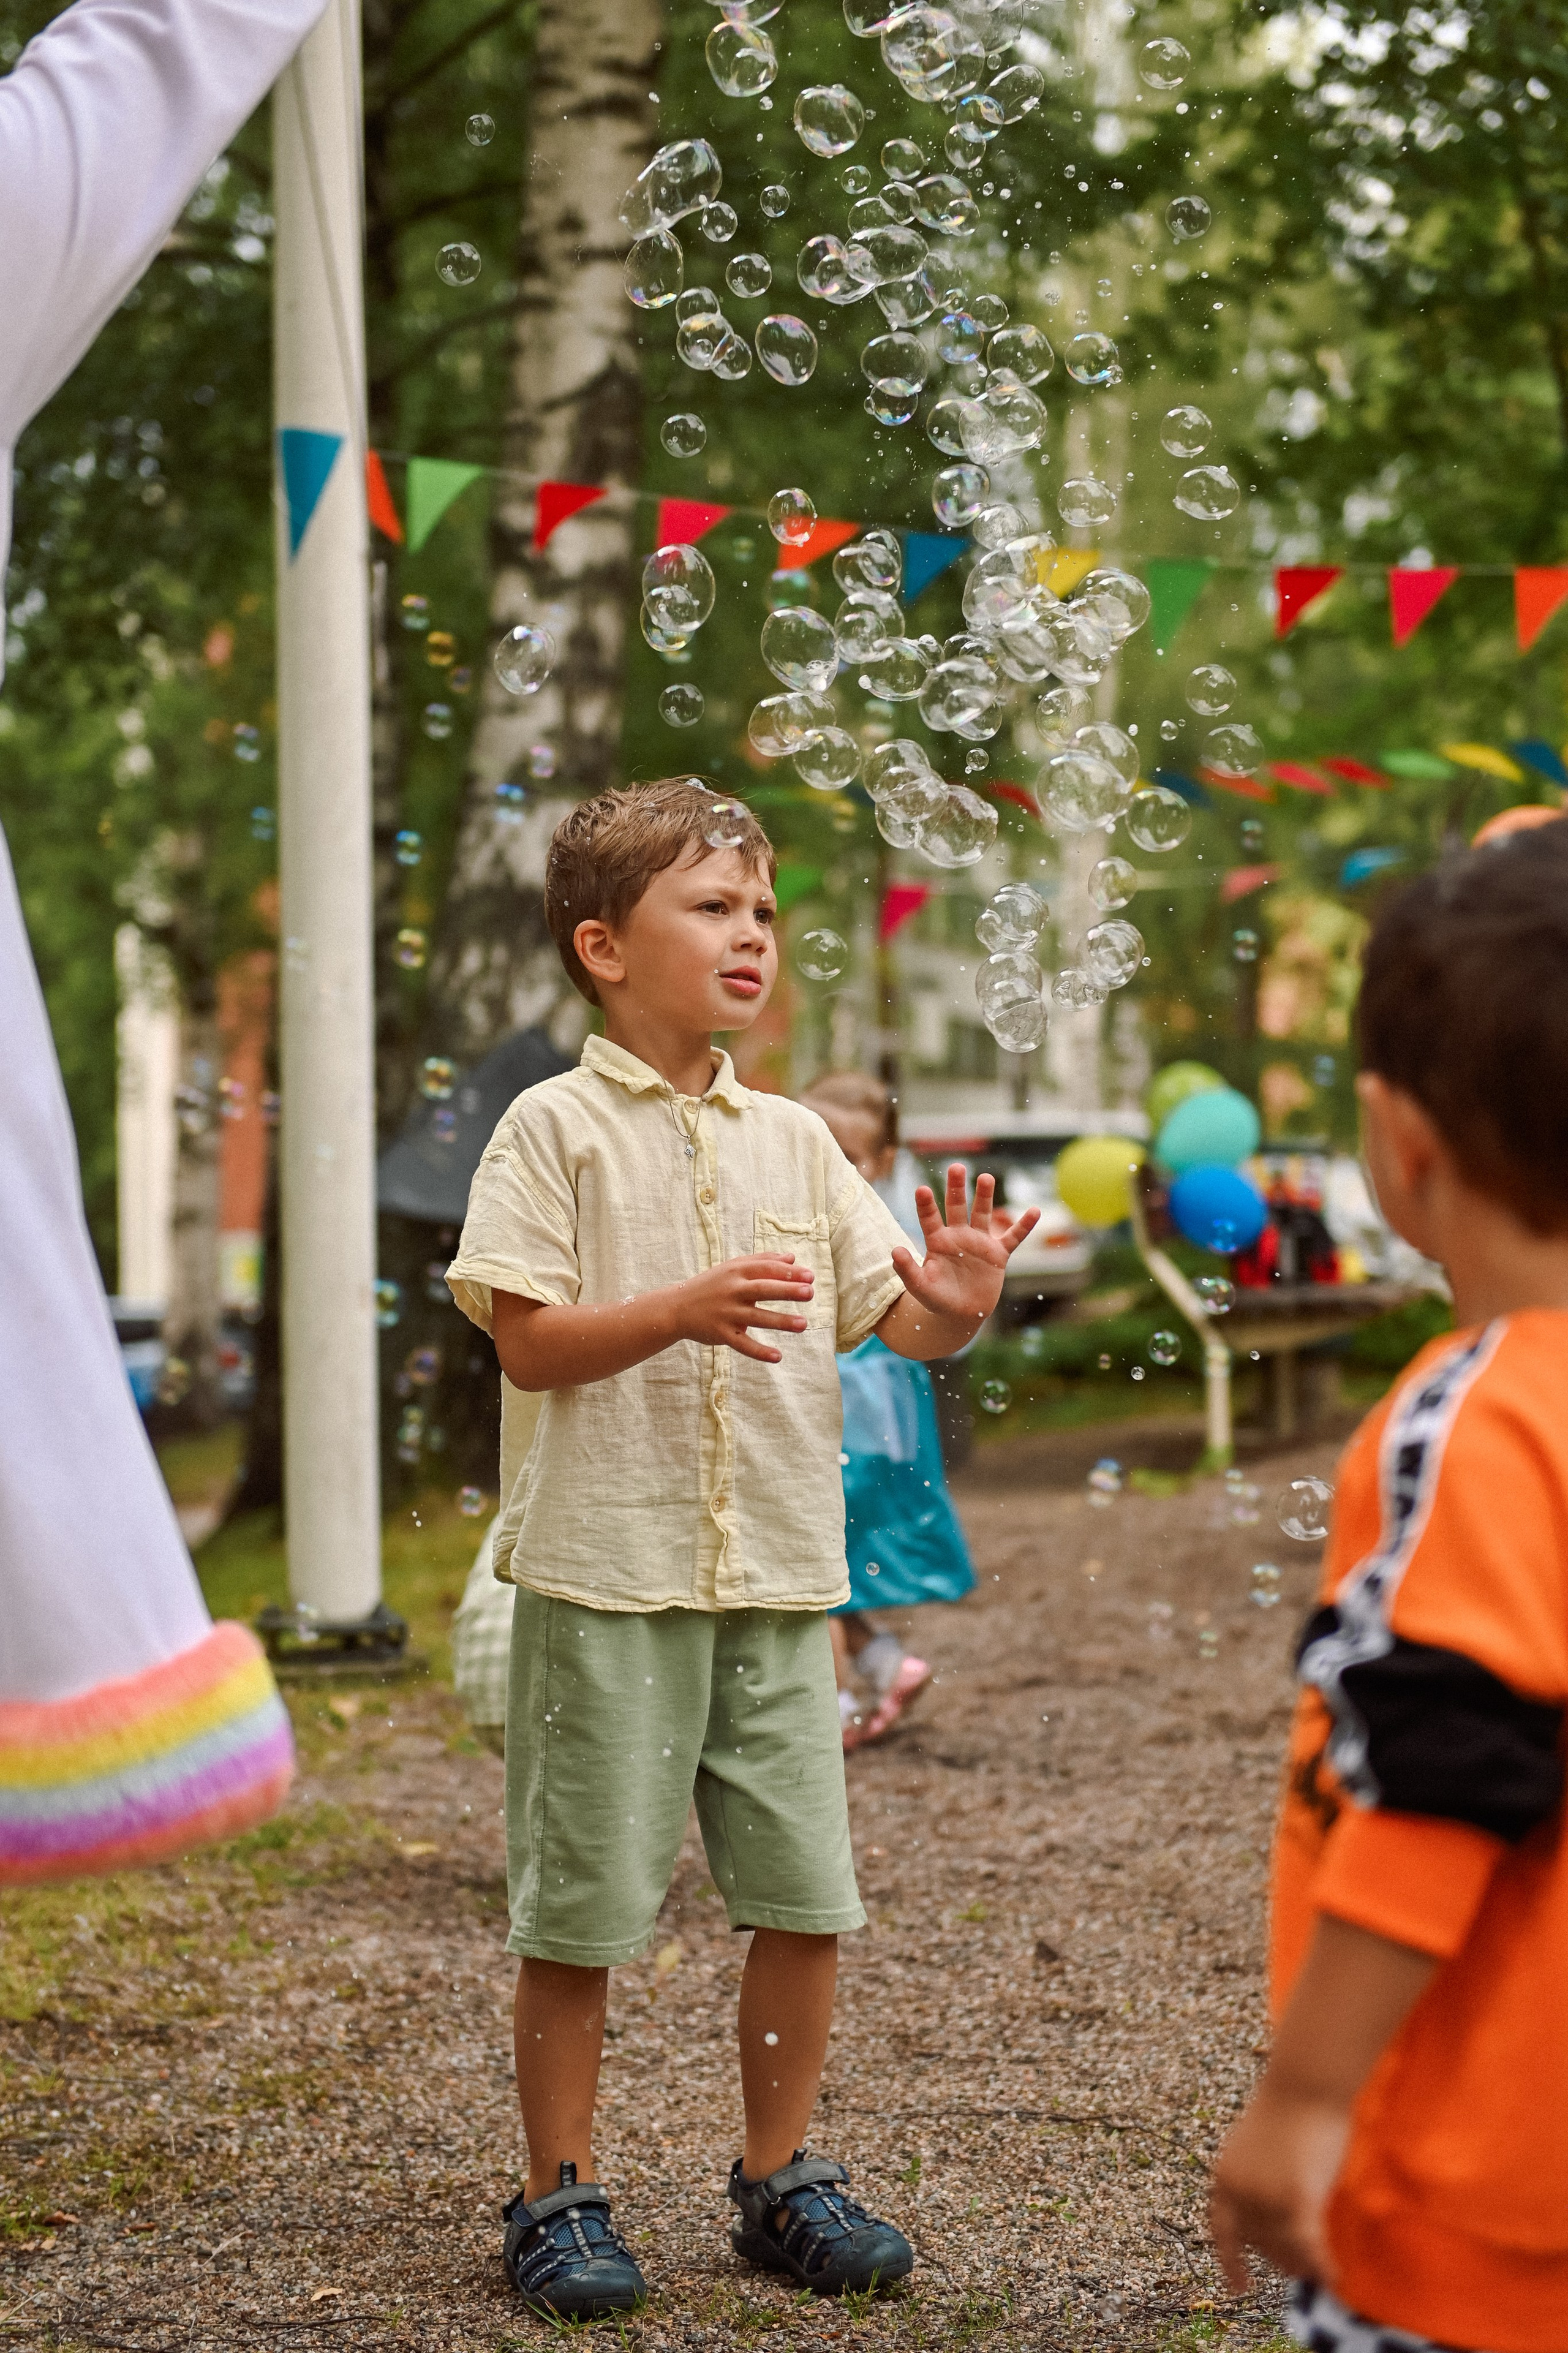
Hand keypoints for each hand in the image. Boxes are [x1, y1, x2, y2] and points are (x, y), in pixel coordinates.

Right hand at [670, 1253, 814, 1363]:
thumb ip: (762, 1261)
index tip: (810, 1276)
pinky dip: (760, 1352)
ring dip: (781, 1321)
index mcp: (736, 1272)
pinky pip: (743, 1344)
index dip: (789, 1272)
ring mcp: (727, 1314)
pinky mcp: (721, 1334)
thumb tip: (792, 1259)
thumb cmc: (712, 1285)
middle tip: (810, 1292)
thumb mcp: (733, 1268)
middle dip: (787, 1290)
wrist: (677, 1307)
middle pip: (763, 1289)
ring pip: (757, 1318)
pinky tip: (778, 1356)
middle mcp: (732, 1291)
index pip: (766, 1269)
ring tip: (803, 1324)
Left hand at [891, 1164, 1039, 1330]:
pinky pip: (1013, 1238)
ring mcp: (979, 1243)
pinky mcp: (997, 1255)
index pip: (930, 1218)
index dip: (926, 1205)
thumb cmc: (937, 1299)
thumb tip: (894, 1251)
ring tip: (985, 1178)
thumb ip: (907, 1270)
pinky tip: (1035, 1211)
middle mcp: (958, 1236)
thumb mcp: (920, 1286)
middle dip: (956, 1188)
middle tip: (956, 1167)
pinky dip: (1024, 1226)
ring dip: (985, 1197)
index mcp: (937, 1241)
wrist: (960, 1314)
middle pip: (957, 1207)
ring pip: (982, 1214)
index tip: (922, 1189)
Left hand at [1209, 2081, 1350, 2293]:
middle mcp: (1240, 2193)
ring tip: (1321, 2270)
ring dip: (1304, 2264)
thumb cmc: (1287, 2107)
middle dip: (1282, 2260)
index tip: (1239, 2287)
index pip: (1222, 2231)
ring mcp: (1266, 2198)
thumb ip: (1255, 2180)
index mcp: (1225, 2178)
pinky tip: (1334, 2277)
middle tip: (1303, 2268)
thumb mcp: (1256, 2148)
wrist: (1304, 2083)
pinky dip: (1322, 2265)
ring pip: (1288, 2249)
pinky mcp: (1296, 2198)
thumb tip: (1271, 2213)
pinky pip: (1309, 2247)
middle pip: (1262, 2246)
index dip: (1230, 2261)